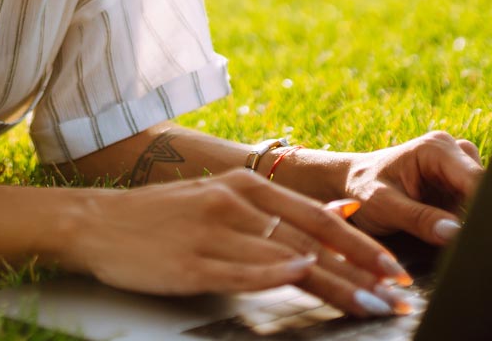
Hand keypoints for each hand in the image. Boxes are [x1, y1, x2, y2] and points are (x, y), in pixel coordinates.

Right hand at [64, 168, 419, 318]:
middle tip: (395, 295)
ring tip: (369, 305)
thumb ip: (279, 207)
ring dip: (334, 285)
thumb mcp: (223, 196)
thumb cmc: (162, 215)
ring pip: (285, 258)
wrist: (96, 222)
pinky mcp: (190, 263)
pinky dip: (275, 272)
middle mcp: (233, 203)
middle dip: (360, 271)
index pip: (317, 216)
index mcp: (244, 185)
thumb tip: (343, 211)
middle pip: (310, 240)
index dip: (361, 244)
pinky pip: (241, 270)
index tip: (394, 268)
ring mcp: (211, 233)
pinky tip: (302, 276)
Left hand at [340, 130, 484, 245]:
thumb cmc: (361, 190)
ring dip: (474, 224)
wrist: (349, 185)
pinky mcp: (459, 188)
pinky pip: (476, 209)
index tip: (482, 239)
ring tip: (453, 243)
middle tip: (469, 248)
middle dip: (480, 219)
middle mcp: (455, 152)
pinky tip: (455, 239)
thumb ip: (418, 219)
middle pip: (488, 191)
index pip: (478, 181)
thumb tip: (455, 233)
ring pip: (486, 202)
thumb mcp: (383, 206)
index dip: (485, 211)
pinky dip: (468, 225)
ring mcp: (459, 170)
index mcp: (437, 148)